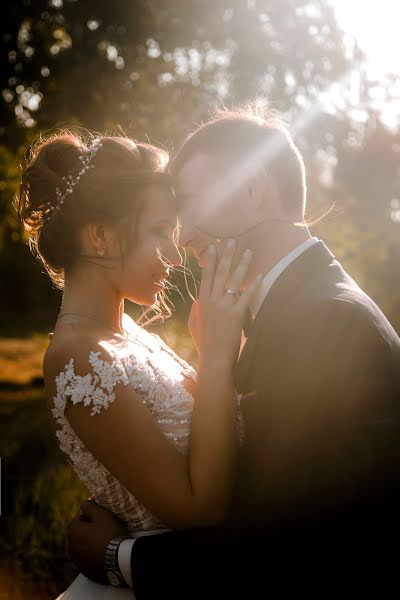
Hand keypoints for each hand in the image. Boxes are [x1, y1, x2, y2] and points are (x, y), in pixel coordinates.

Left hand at [68, 499, 127, 583]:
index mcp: (73, 532)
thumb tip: (83, 504)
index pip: (79, 518)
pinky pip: (88, 559)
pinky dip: (94, 555)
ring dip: (90, 543)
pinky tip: (105, 553)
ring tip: (105, 541)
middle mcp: (71, 547)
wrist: (119, 559)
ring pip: (83, 547)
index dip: (90, 515)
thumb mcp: (101, 514)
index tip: (101, 516)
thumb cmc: (109, 533)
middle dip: (89, 530)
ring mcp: (77, 561)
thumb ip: (90, 507)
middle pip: (80, 533)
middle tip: (104, 528)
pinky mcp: (85, 571)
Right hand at [190, 240, 260, 364]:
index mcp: (202, 302)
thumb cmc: (204, 343)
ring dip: (241, 264)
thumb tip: (196, 302)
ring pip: (234, 280)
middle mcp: (212, 301)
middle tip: (231, 241)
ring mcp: (224, 306)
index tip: (214, 247)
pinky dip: (254, 284)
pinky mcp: (236, 314)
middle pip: (220, 273)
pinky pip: (247, 295)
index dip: (210, 260)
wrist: (214, 357)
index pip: (206, 276)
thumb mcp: (194, 324)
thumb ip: (195, 311)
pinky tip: (261, 274)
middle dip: (226, 255)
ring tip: (248, 251)